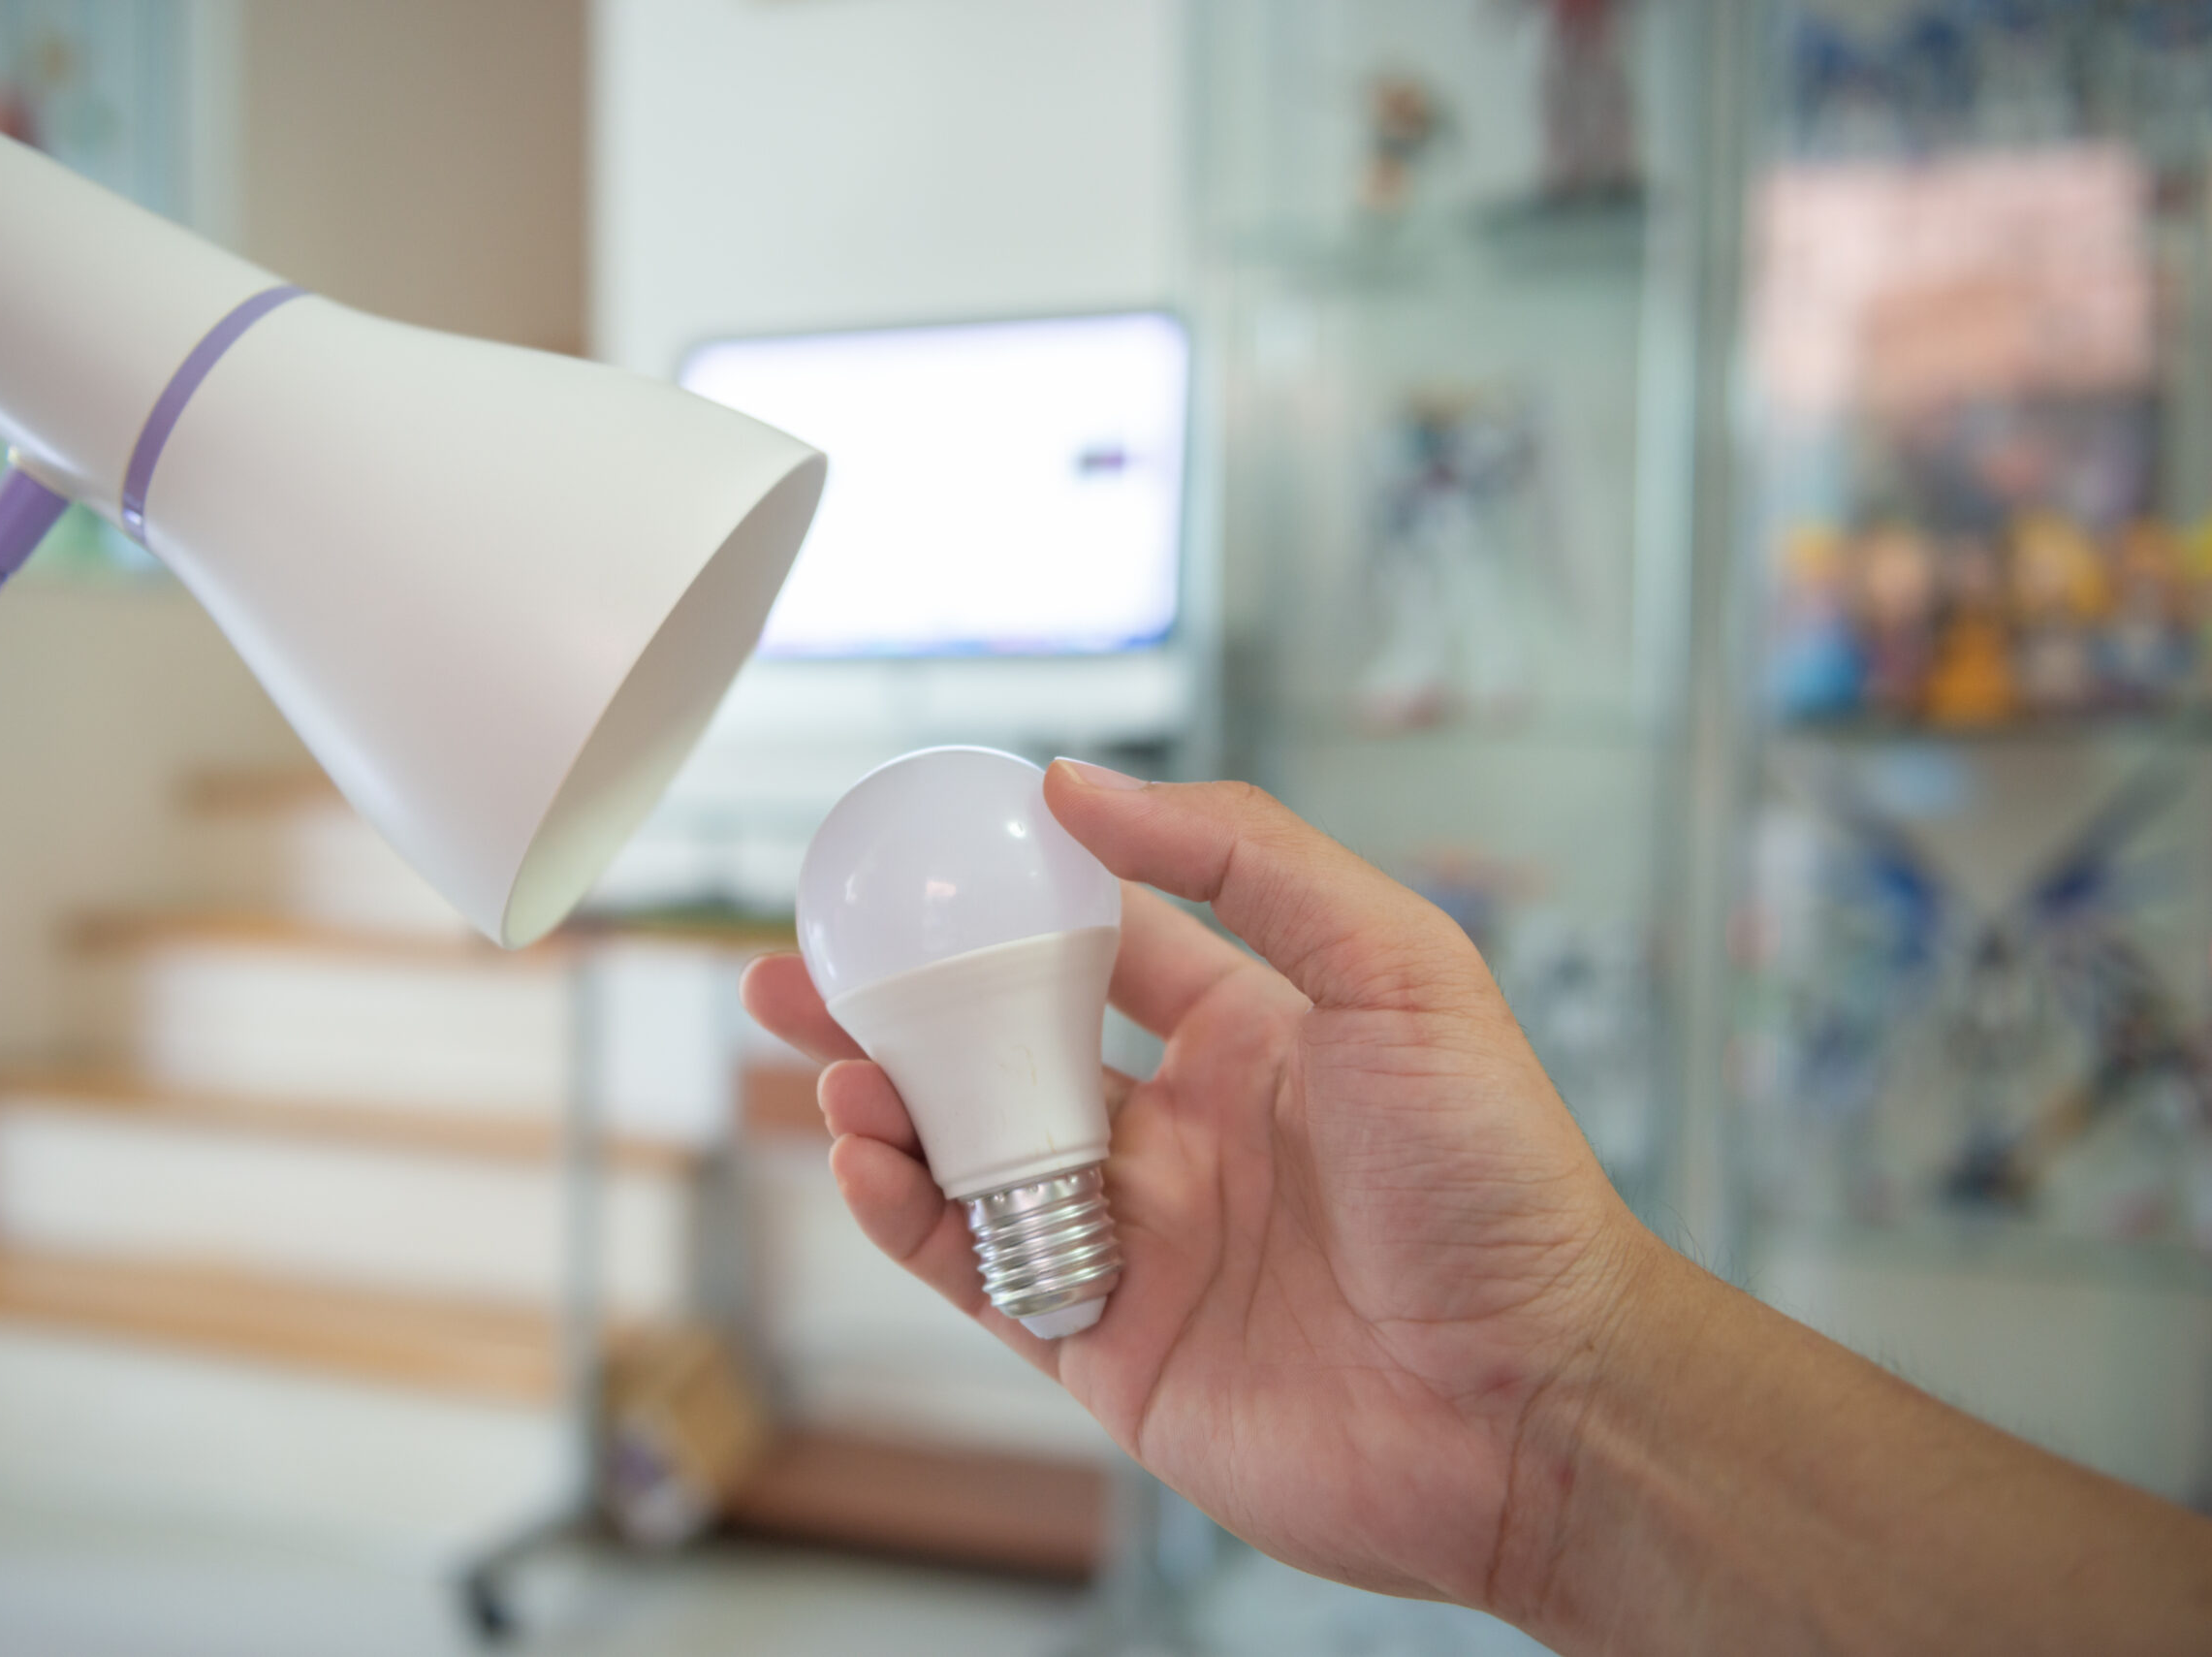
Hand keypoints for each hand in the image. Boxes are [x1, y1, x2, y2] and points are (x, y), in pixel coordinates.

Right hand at [742, 764, 1652, 1608]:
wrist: (1532, 1401)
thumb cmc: (1497, 1180)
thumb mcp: (1399, 967)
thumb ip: (1246, 862)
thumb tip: (1090, 788)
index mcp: (1249, 1035)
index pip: (1099, 944)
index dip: (1009, 899)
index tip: (922, 858)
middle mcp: (1180, 1132)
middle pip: (1002, 1050)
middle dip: (901, 1006)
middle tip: (801, 964)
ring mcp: (1136, 1239)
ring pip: (969, 1156)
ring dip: (883, 1104)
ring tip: (819, 1056)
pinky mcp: (1104, 1344)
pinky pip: (974, 1268)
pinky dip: (905, 1213)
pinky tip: (865, 1155)